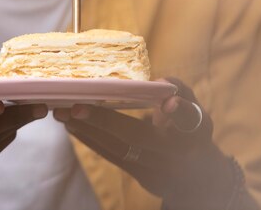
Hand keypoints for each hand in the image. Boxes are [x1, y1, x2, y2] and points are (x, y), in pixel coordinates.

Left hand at [54, 78, 236, 209]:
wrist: (198, 179)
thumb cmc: (192, 134)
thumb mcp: (197, 114)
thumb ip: (181, 94)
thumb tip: (159, 81)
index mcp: (194, 134)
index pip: (190, 122)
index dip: (180, 112)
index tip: (168, 103)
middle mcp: (175, 154)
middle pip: (139, 138)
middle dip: (105, 122)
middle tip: (75, 107)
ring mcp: (156, 170)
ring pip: (118, 150)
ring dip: (87, 131)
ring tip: (62, 114)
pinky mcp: (141, 176)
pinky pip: (112, 156)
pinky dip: (90, 140)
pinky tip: (72, 126)